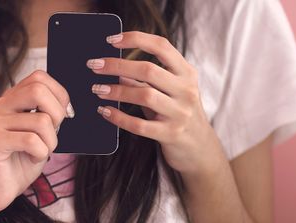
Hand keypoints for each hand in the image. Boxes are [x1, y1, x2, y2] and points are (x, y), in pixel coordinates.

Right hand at [0, 70, 72, 213]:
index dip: (59, 94)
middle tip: (53, 133)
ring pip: (41, 121)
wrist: (0, 187)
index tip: (63, 115)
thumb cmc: (24, 157)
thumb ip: (49, 112)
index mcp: (11, 98)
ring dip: (51, 142)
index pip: (39, 77)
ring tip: (40, 151)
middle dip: (57, 114)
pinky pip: (32, 141)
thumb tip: (67, 106)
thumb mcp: (42, 130)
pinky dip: (41, 153)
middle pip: (38, 90)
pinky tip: (33, 158)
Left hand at [88, 31, 219, 174]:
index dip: (135, 39)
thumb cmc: (180, 113)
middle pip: (148, 70)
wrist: (201, 148)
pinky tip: (105, 111)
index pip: (162, 46)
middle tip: (94, 65)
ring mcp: (180, 113)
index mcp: (187, 73)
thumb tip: (117, 68)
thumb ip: (148, 80)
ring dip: (116, 90)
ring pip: (144, 95)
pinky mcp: (171, 134)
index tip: (111, 40)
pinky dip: (119, 117)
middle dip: (117, 65)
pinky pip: (139, 125)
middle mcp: (186, 90)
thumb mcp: (171, 91)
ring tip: (97, 89)